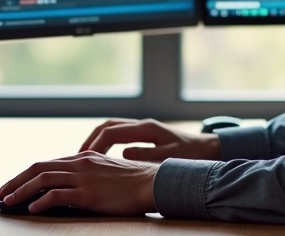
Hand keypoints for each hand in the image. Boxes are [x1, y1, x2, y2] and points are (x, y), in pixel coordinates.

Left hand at [0, 151, 157, 215]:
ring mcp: (83, 177)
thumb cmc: (131, 182)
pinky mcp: (88, 192)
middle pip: (38, 168)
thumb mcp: (104, 172)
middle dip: (14, 181)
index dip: (25, 175)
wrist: (151, 183)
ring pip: (43, 180)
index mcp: (82, 157)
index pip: (46, 164)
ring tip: (8, 201)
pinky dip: (41, 201)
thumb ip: (85, 175)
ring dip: (21, 191)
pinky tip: (32, 210)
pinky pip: (57, 195)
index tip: (11, 186)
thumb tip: (65, 189)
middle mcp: (79, 163)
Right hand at [79, 118, 220, 161]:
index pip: (112, 132)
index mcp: (146, 128)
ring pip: (111, 128)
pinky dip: (105, 142)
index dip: (95, 145)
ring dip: (96, 140)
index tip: (84, 159)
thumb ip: (145, 156)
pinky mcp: (144, 134)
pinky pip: (118, 134)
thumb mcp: (169, 158)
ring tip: (84, 157)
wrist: (207, 149)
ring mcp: (142, 128)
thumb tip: (122, 154)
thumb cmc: (191, 156)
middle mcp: (142, 124)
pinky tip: (101, 157)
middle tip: (76, 158)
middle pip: (107, 126)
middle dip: (90, 140)